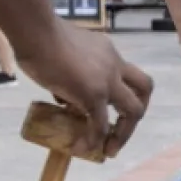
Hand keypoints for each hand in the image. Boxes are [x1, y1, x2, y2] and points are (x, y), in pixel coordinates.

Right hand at [16, 21, 152, 157]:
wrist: (36, 31)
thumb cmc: (39, 35)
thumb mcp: (65, 52)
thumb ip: (71, 71)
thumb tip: (64, 94)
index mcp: (107, 52)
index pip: (125, 73)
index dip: (122, 92)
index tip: (108, 108)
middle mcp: (114, 64)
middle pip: (144, 89)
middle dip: (136, 112)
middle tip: (120, 128)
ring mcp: (107, 80)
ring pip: (134, 110)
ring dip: (124, 132)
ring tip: (110, 148)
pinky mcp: (94, 94)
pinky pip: (100, 124)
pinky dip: (95, 139)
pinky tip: (84, 148)